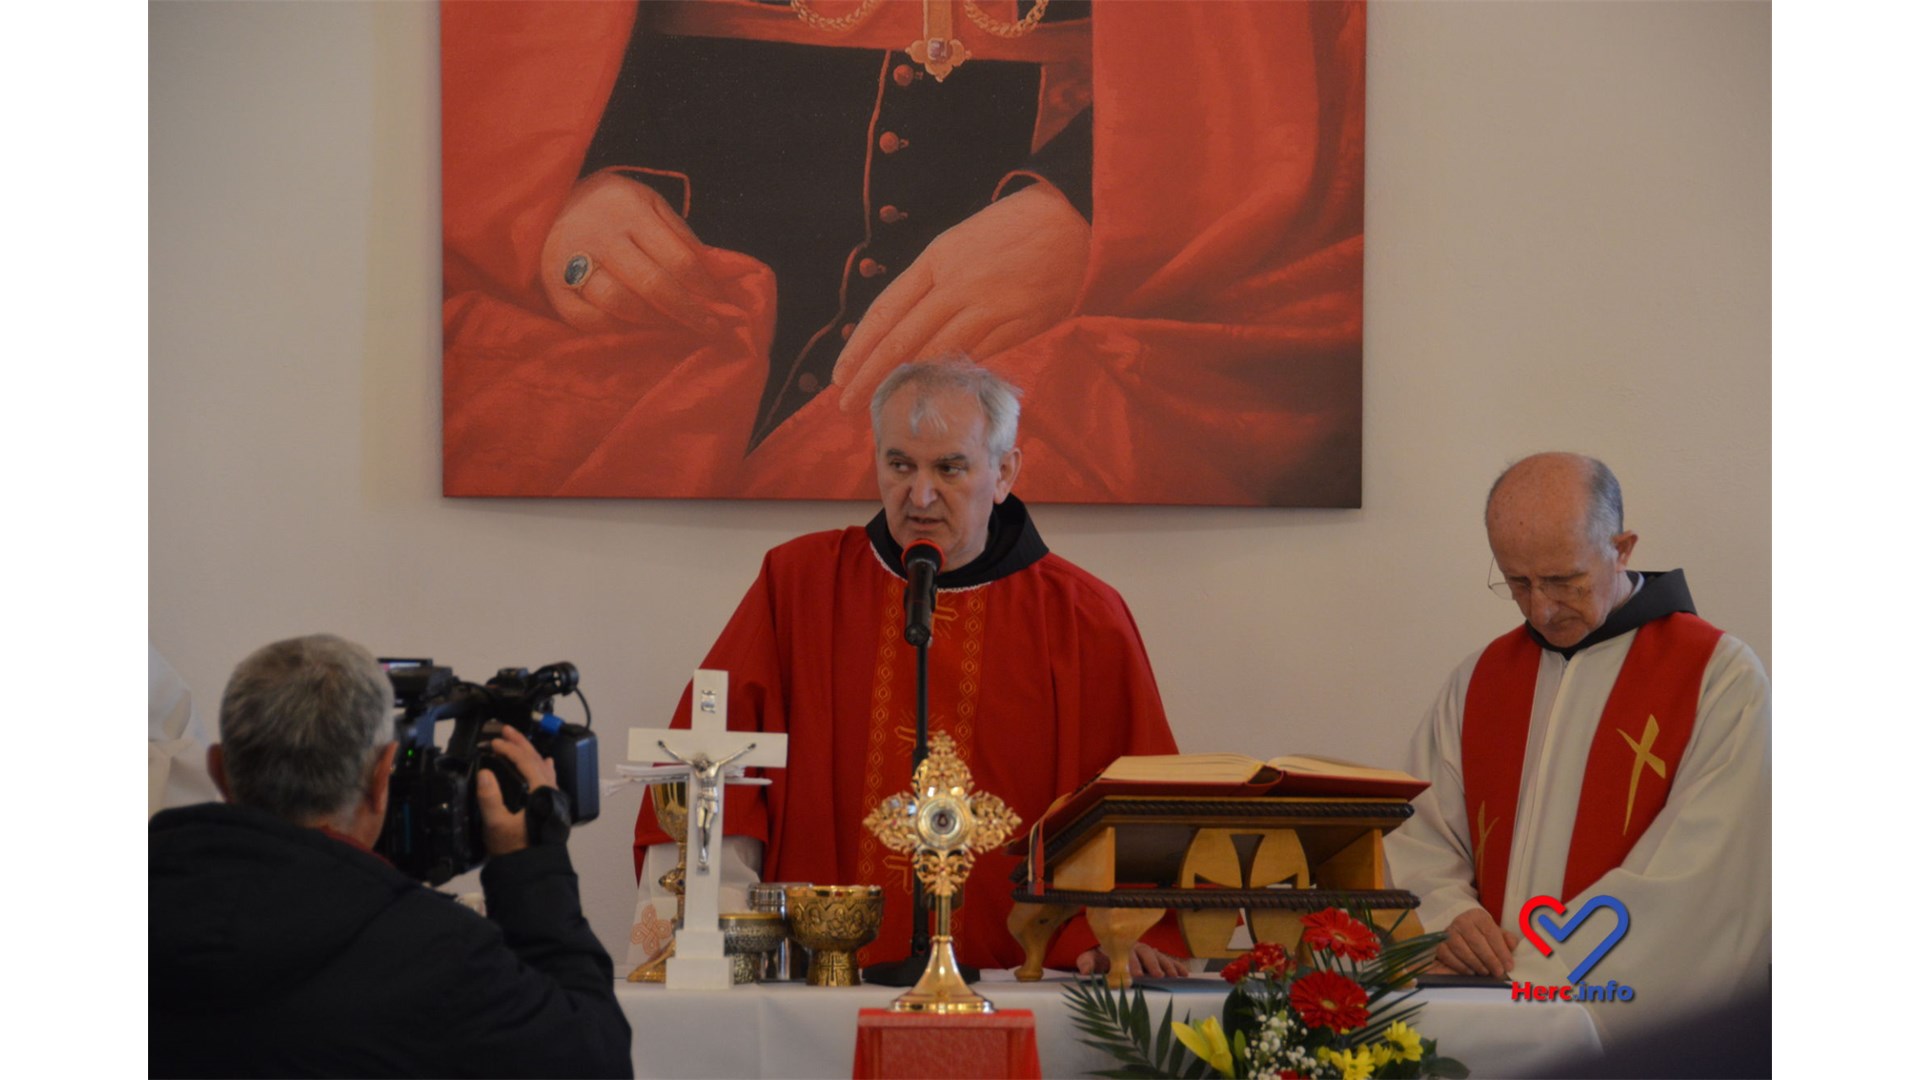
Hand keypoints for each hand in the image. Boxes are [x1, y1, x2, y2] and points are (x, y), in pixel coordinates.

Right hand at [476, 725, 557, 857]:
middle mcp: (549, 791)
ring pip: (542, 767)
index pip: (525, 761)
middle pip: (536, 759)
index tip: (494, 742)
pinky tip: (546, 762)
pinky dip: (544, 767)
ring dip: (529, 752)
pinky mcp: (551, 806)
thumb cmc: (515, 849)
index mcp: (540, 792)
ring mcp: (552, 798)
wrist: (531, 869)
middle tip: (506, 730)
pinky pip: (549, 779)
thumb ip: (490, 798)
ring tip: (518, 741)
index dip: (509, 749)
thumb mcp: (496, 824)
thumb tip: (485, 774)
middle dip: (520, 743)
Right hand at [540, 171, 726, 333]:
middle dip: (688, 312)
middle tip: (711, 328)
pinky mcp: (552, 287)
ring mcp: (571, 262)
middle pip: (652, 285)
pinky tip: (634, 328)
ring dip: (654, 322)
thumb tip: (712, 275)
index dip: (704, 286)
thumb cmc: (609, 206)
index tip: (722, 302)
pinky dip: (616, 329)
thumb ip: (679, 233)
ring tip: (673, 326)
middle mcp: (600, 235)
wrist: (545, 202)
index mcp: (630, 210)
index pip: (678, 257)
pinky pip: (588, 319)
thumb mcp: (647, 201)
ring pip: (620, 304)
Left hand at [834, 183, 1090, 409]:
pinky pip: (976, 357)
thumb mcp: (962, 242)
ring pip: (937, 354)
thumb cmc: (1014, 227)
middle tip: (846, 405)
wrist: (1072, 219)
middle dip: (870, 376)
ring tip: (888, 404)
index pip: (885, 311)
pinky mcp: (1018, 325)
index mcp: (937, 259)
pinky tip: (937, 391)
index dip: (859, 347)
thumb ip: (937, 284)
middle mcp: (956, 285)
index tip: (839, 375)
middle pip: (902, 340)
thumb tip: (913, 330)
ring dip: (910, 382)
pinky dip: (953, 375)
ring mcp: (988, 307)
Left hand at [1075, 941, 1190, 978]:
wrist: (1109, 948)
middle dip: (1152, 965)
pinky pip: (1168, 960)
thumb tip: (1083, 970)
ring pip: (1159, 956)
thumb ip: (1087, 962)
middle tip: (1157, 975)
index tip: (1135, 974)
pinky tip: (1185, 974)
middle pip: (1146, 954)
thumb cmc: (1102, 956)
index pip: (1127, 954)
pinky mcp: (1157, 958)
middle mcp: (1137, 947)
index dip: (1132, 963)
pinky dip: (1177, 966)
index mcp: (1121, 947)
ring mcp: (1148, 952)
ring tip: (1174, 976)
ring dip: (1167, 966)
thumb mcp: (1092, 958)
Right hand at [1435, 908, 1518, 977]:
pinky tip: (1471, 971)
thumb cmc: (1483, 936)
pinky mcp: (1440, 944)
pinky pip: (1447, 955)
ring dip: (1475, 963)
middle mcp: (1462, 921)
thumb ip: (1508, 939)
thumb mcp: (1497, 935)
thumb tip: (1512, 945)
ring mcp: (1448, 932)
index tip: (1508, 965)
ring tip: (1485, 972)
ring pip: (1461, 948)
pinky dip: (1460, 965)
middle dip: (1490, 959)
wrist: (1462, 935)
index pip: (1491, 933)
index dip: (1501, 951)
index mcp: (1478, 916)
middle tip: (1498, 972)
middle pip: (1476, 941)